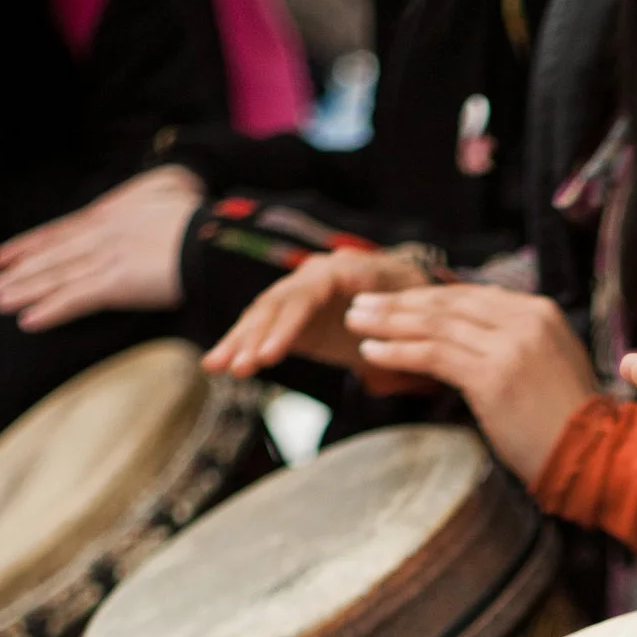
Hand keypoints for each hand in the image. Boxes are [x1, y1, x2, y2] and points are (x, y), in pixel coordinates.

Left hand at [0, 166, 204, 331]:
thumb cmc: (203, 216)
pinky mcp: (117, 282)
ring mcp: (108, 257)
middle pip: (54, 254)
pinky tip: (28, 321)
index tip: (5, 254)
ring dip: (26, 290)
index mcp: (114, 212)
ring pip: (58, 276)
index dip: (32, 243)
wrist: (215, 237)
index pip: (64, 229)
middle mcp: (104, 233)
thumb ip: (160, 190)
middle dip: (22, 270)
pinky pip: (76, 299)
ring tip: (0, 302)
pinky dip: (51, 310)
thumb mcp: (174, 190)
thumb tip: (169, 182)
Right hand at [205, 247, 432, 380]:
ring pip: (264, 315)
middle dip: (255, 337)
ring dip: (239, 341)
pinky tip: (216, 365)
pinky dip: (241, 346)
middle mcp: (317, 274)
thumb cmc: (419, 308)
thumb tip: (361, 322)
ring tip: (217, 367)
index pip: (309, 294)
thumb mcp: (416, 309)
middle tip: (239, 367)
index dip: (287, 325)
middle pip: (278, 304)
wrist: (413, 308)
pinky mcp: (293, 316)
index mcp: (348, 269)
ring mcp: (301, 293)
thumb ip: (392, 315)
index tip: (270, 355)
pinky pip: (263, 329)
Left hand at [347, 284, 599, 480]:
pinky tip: (371, 353)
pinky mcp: (492, 375)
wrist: (594, 456)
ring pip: (435, 325)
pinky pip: (433, 355)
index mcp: (539, 312)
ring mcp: (509, 345)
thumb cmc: (567, 424)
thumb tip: (466, 344)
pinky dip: (398, 352)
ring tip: (355, 323)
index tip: (394, 300)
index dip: (427, 297)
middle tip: (360, 304)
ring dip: (388, 323)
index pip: (470, 296)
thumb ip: (511, 345)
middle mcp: (525, 319)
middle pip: (447, 304)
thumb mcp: (546, 366)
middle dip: (398, 303)